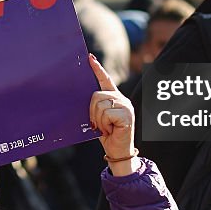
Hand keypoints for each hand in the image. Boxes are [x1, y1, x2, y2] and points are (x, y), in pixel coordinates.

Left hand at [87, 54, 139, 175]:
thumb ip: (95, 107)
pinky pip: (106, 113)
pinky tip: (111, 130)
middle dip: (92, 113)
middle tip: (98, 125)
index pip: (106, 79)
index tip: (89, 58)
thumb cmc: (107, 135)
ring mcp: (125, 105)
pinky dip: (104, 124)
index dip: (97, 69)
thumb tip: (83, 97)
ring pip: (100, 105)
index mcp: (114, 98)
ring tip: (105, 128)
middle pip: (96, 95)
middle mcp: (121, 99)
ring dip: (98, 121)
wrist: (118, 151)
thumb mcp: (98, 118)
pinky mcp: (127, 114)